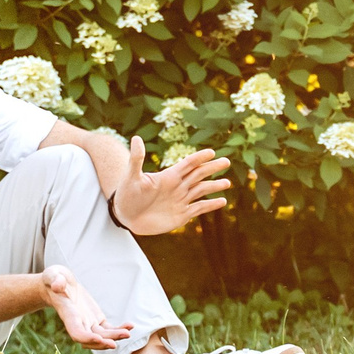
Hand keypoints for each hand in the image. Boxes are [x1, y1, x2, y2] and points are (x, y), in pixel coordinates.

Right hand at [41, 265, 133, 350]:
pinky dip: (118, 330)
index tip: (98, 338)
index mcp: (68, 314)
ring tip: (128, 333)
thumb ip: (54, 280)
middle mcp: (78, 322)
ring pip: (102, 336)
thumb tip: (57, 285)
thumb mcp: (52, 275)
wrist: (59, 284)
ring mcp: (88, 323)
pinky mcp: (96, 320)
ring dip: (114, 337)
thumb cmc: (54, 279)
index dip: (86, 337)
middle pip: (90, 339)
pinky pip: (108, 329)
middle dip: (103, 342)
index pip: (76, 332)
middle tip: (115, 343)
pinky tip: (130, 326)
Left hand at [109, 137, 231, 234]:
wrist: (126, 216)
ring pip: (201, 190)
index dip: (199, 158)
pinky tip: (222, 201)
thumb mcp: (131, 176)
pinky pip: (199, 208)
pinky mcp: (182, 215)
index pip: (188, 164)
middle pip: (199, 174)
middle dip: (212, 168)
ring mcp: (181, 200)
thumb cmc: (126, 194)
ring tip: (227, 183)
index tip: (212, 152)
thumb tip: (136, 138)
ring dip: (214, 186)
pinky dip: (211, 205)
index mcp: (169, 176)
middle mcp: (178, 186)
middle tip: (226, 161)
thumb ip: (136, 159)